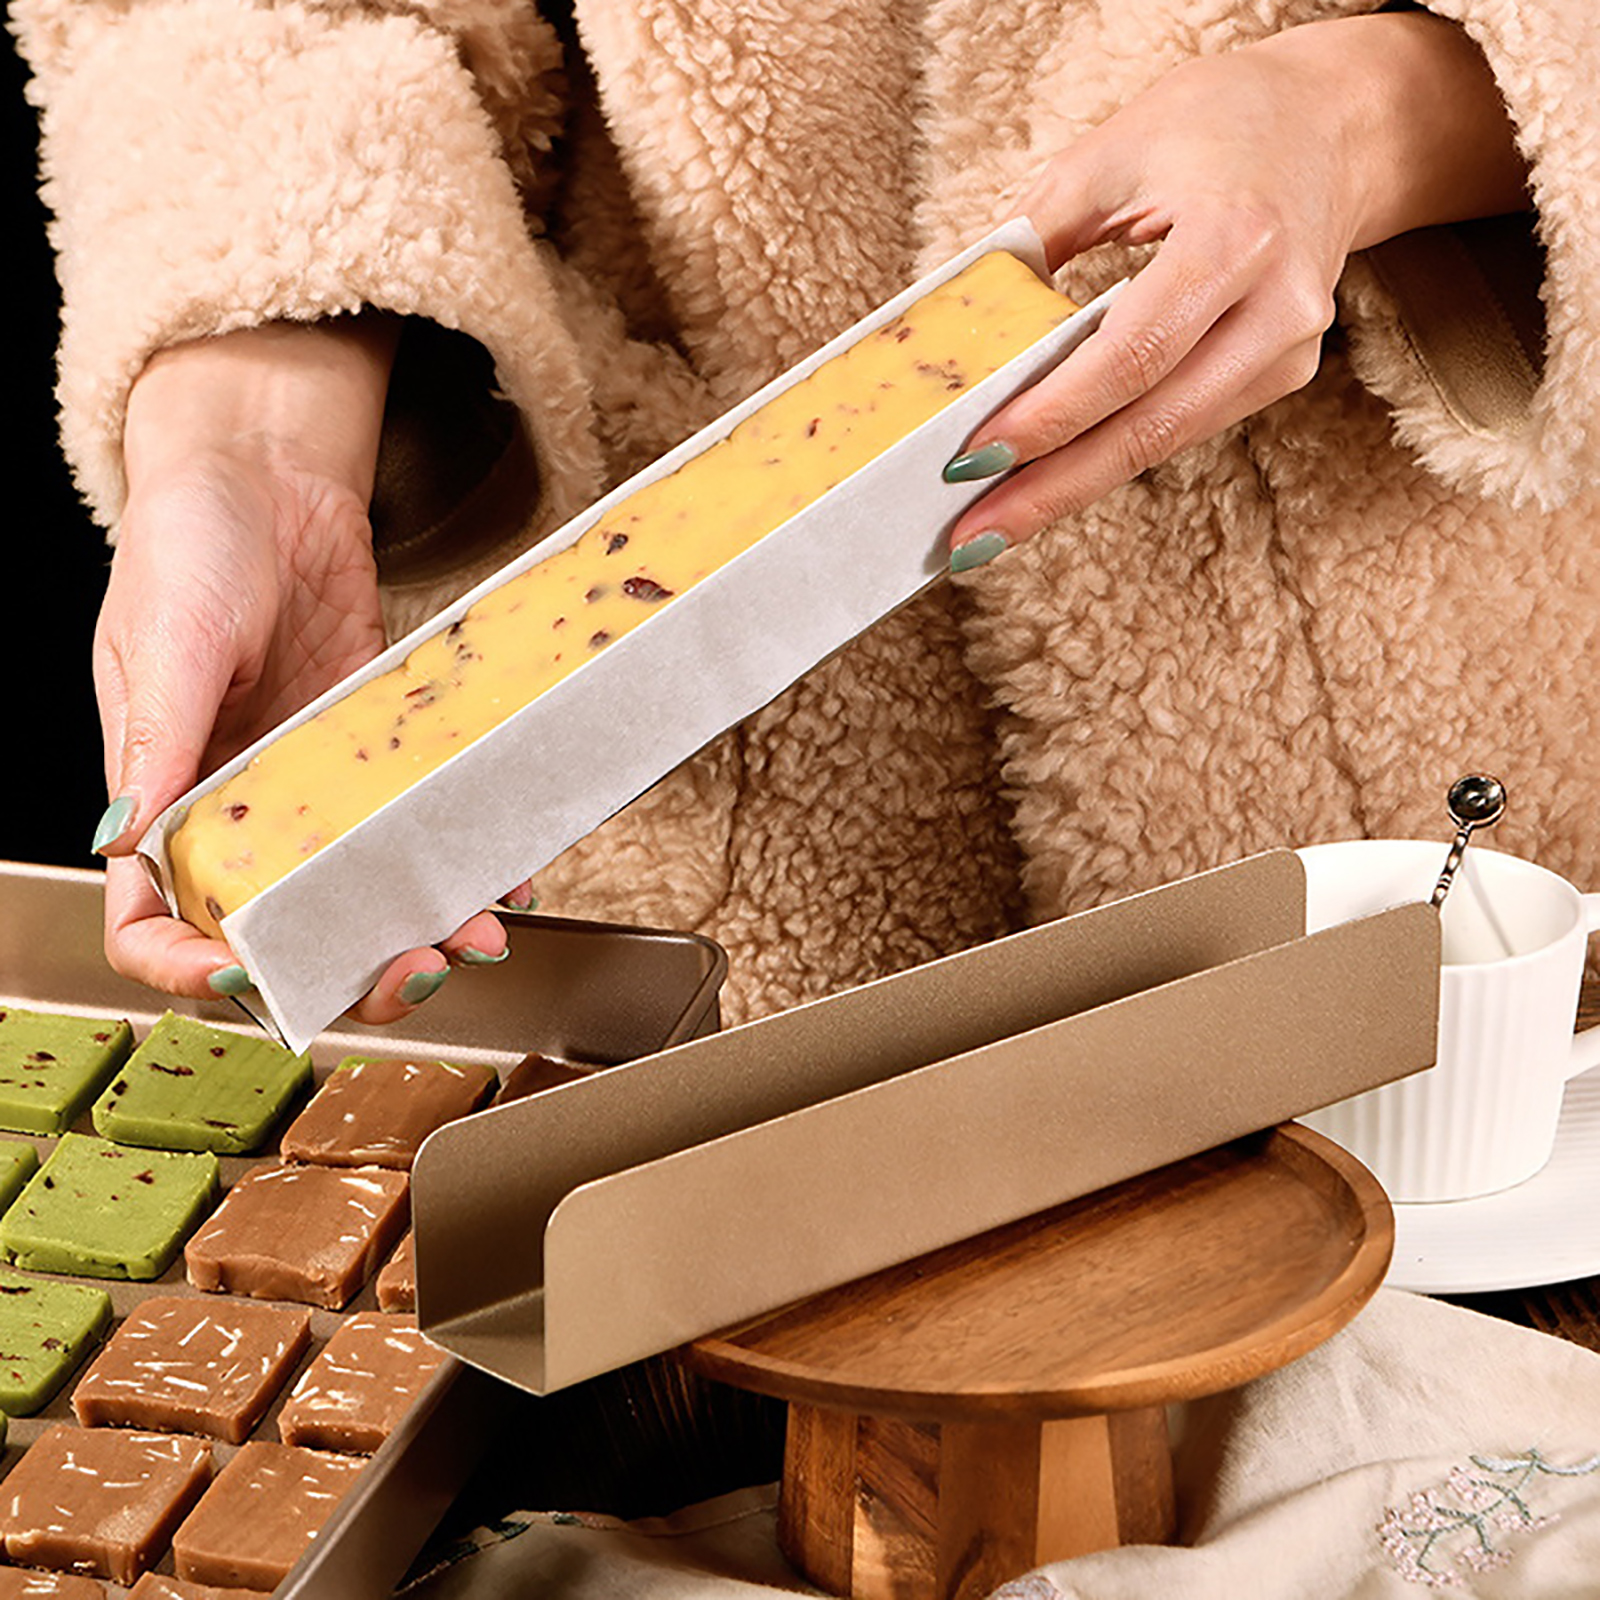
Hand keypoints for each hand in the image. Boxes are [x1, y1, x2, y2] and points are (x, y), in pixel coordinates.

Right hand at [93, 318, 509, 1019]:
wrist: (270, 475)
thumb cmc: (187, 541)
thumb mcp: (162, 638)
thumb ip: (155, 743)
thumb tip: (126, 840)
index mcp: (160, 799)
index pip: (151, 921)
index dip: (188, 969)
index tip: (248, 975)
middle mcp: (238, 811)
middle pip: (282, 930)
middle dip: (347, 968)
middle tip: (411, 970)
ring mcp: (312, 788)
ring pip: (363, 892)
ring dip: (420, 927)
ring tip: (477, 934)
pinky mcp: (374, 753)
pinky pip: (416, 824)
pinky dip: (458, 860)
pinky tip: (501, 873)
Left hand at [945, 12, 1529, 566]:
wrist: (1333, 125)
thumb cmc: (1218, 124)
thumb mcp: (1111, 152)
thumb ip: (1035, 235)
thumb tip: (961, 323)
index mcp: (1237, 235)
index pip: (1132, 353)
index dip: (1052, 414)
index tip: (975, 455)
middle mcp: (1277, 306)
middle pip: (1152, 426)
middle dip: (1052, 488)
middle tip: (971, 535)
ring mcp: (1289, 349)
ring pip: (1166, 442)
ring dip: (1072, 488)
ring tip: (994, 525)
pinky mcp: (1281, 374)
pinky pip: (1181, 428)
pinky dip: (1110, 456)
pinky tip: (1050, 481)